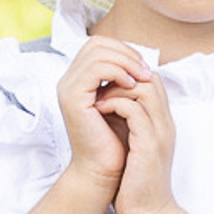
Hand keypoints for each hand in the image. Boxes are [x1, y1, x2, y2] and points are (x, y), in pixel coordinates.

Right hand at [55, 36, 152, 189]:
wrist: (103, 170)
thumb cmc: (115, 142)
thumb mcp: (122, 103)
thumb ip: (124, 79)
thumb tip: (140, 59)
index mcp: (79, 80)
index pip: (99, 46)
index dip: (123, 50)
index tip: (144, 67)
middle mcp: (69, 81)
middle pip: (96, 43)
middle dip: (125, 52)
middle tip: (145, 70)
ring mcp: (67, 88)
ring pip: (97, 52)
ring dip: (125, 61)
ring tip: (142, 77)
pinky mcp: (72, 98)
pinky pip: (96, 68)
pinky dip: (117, 71)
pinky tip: (131, 85)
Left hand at [109, 76, 181, 213]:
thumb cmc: (136, 185)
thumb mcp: (134, 148)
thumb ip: (129, 127)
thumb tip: (109, 107)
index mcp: (161, 123)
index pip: (152, 81)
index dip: (127, 77)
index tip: (104, 87)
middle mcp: (165, 124)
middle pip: (150, 78)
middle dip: (122, 77)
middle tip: (99, 88)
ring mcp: (159, 133)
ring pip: (144, 88)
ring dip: (116, 88)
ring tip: (97, 99)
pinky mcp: (149, 145)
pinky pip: (134, 110)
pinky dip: (114, 104)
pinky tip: (99, 111)